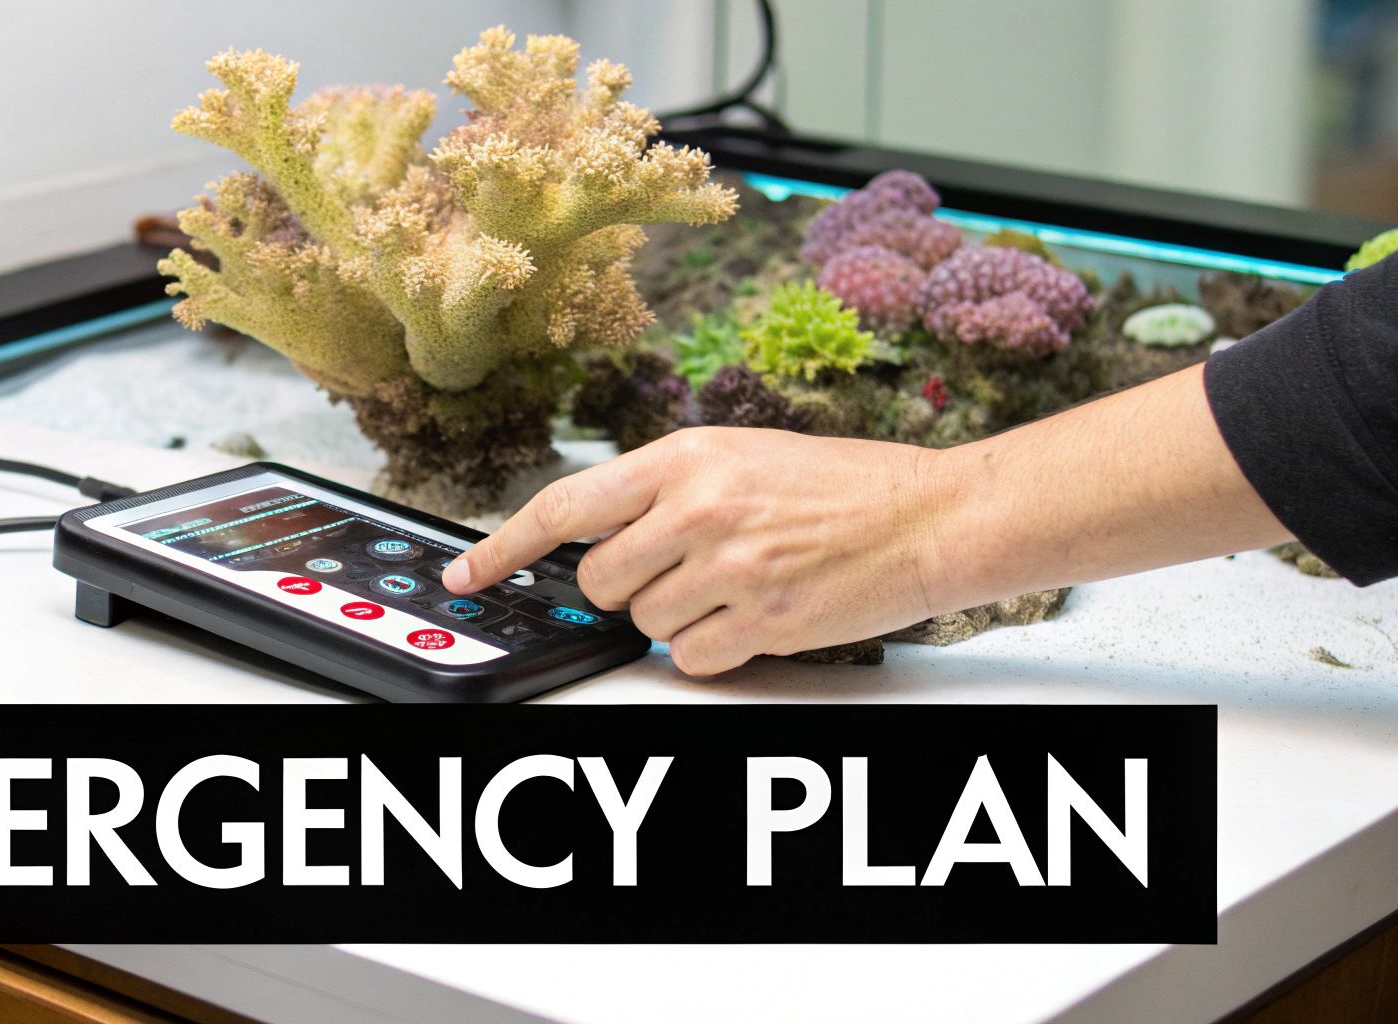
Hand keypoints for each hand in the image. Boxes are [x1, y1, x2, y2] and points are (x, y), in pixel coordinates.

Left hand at [442, 426, 951, 675]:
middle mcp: (698, 509)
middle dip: (626, 590)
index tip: (467, 572)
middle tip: (681, 572)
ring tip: (735, 585)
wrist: (930, 516)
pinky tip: (754, 616)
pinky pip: (692, 659)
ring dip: (677, 619)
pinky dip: (714, 650)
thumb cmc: (842, 484)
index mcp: (684, 458)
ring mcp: (730, 569)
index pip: (564, 506)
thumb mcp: (738, 456)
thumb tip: (596, 538)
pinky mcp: (763, 622)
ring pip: (643, 625)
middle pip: (600, 582)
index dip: (504, 546)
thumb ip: (662, 491)